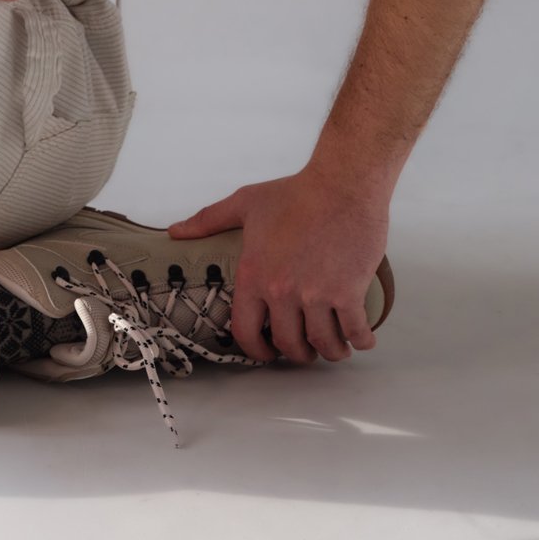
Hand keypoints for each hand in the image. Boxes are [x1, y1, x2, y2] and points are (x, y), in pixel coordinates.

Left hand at [168, 168, 389, 363]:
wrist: (341, 184)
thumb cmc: (295, 192)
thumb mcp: (245, 203)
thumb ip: (209, 220)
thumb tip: (176, 232)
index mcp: (254, 275)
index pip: (245, 330)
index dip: (256, 350)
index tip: (266, 353)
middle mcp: (282, 291)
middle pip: (288, 344)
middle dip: (298, 354)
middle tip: (305, 350)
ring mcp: (317, 295)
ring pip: (323, 343)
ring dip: (331, 351)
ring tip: (336, 347)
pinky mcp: (349, 292)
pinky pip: (355, 331)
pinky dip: (361, 341)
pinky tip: (362, 339)